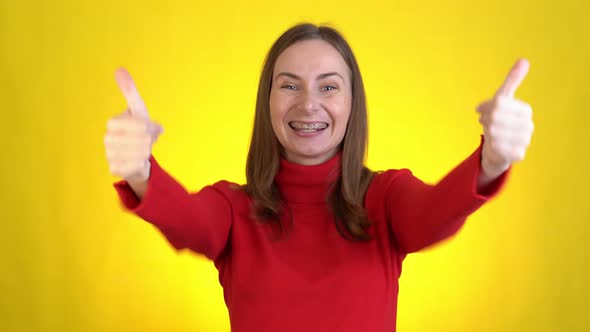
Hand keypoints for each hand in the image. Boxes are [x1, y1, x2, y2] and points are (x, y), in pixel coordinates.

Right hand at [104, 68, 163, 182]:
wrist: (136, 157)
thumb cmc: (138, 131)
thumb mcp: (138, 110)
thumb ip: (130, 91)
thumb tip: (119, 69)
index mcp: (112, 122)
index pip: (142, 125)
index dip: (151, 128)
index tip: (148, 129)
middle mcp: (107, 138)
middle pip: (143, 139)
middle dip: (150, 141)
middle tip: (146, 142)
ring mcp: (109, 155)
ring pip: (141, 153)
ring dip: (147, 152)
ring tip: (141, 151)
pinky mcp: (114, 169)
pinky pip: (137, 165)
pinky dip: (142, 164)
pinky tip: (136, 161)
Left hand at [477, 59, 533, 177]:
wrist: (499, 149)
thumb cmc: (500, 121)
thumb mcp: (503, 99)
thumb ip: (512, 81)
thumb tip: (524, 60)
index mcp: (525, 110)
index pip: (498, 103)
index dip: (485, 107)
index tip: (481, 111)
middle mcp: (528, 125)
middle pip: (494, 117)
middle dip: (485, 120)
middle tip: (484, 123)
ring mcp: (525, 141)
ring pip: (493, 132)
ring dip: (486, 133)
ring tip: (489, 133)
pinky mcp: (518, 155)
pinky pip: (496, 147)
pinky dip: (490, 145)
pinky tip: (493, 145)